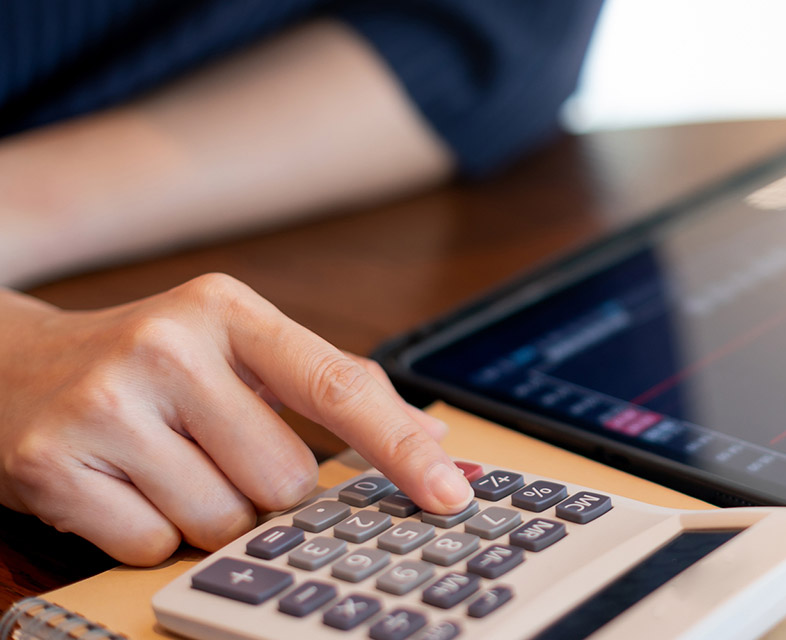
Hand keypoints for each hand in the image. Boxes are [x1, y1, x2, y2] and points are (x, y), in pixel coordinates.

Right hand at [0, 274, 472, 564]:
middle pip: (283, 479)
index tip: (449, 493)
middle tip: (210, 451)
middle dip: (261, 488)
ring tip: (160, 464)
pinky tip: (119, 486)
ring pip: (222, 521)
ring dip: (204, 513)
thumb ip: (333, 384)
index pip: (339, 388)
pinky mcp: (53, 465)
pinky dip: (146, 533)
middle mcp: (167, 347)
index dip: (402, 448)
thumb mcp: (232, 345)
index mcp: (225, 310)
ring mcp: (105, 406)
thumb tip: (433, 438)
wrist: (2, 362)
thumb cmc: (141, 361)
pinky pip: (152, 546)